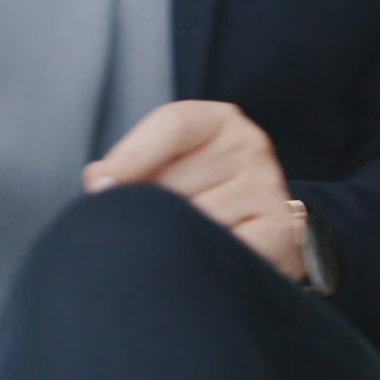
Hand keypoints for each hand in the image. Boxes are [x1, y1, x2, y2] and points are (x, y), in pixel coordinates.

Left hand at [83, 101, 303, 279]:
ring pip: (194, 218)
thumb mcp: (170, 166)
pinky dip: (202, 259)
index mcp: (220, 121)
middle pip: (175, 178)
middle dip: (152, 208)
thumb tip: (99, 180)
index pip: (174, 124)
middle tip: (157, 223)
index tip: (99, 185)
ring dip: (177, 237)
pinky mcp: (280, 230)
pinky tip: (206, 258)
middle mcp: (250, 146)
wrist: (263, 238)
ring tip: (186, 241)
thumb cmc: (203, 196)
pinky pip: (221, 247)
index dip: (131, 155)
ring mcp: (268, 186)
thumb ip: (133, 165)